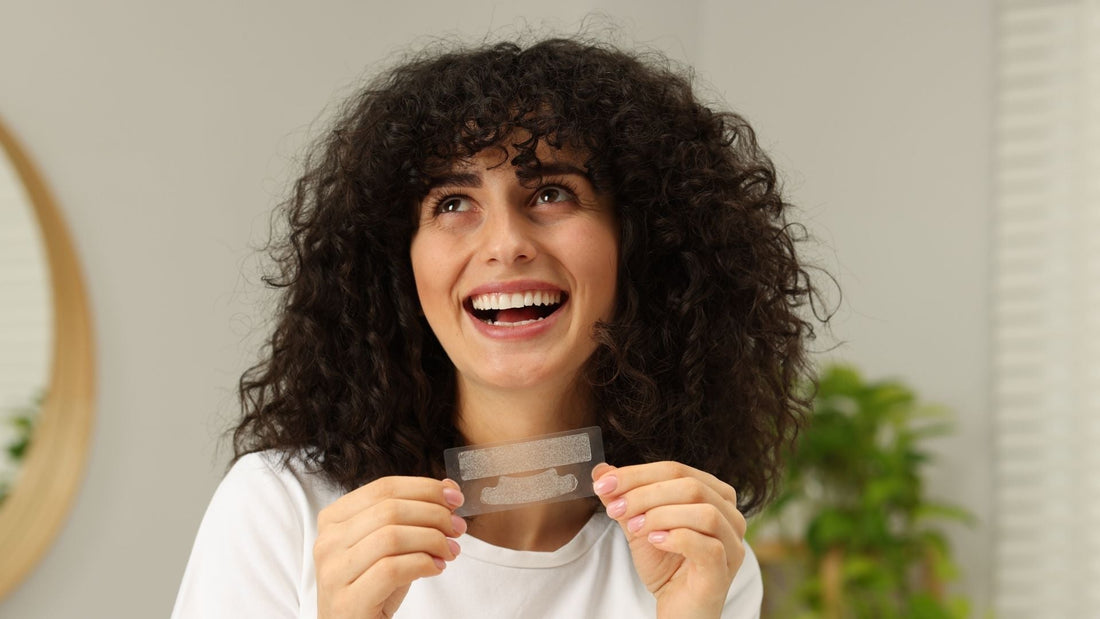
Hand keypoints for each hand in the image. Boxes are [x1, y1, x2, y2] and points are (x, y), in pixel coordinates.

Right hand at [314, 476, 465, 618]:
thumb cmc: (374, 587)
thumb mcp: (391, 546)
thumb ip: (413, 516)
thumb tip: (448, 488)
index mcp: (334, 519)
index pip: (384, 488)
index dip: (425, 488)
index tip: (455, 498)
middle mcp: (328, 542)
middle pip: (390, 510)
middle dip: (434, 514)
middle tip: (458, 528)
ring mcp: (334, 571)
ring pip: (391, 536)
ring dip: (432, 540)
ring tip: (450, 551)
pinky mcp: (348, 600)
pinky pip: (392, 569)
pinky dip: (422, 564)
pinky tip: (436, 568)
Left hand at [592, 461, 746, 618]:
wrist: (676, 610)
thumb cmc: (666, 567)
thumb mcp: (639, 527)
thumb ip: (625, 499)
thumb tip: (602, 471)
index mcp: (714, 496)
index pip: (677, 470)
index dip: (638, 473)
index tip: (604, 482)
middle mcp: (730, 516)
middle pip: (690, 486)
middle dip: (645, 493)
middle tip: (615, 507)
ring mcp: (732, 544)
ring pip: (704, 512)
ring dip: (661, 515)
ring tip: (634, 528)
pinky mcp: (724, 571)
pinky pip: (707, 546)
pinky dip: (676, 538)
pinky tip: (654, 541)